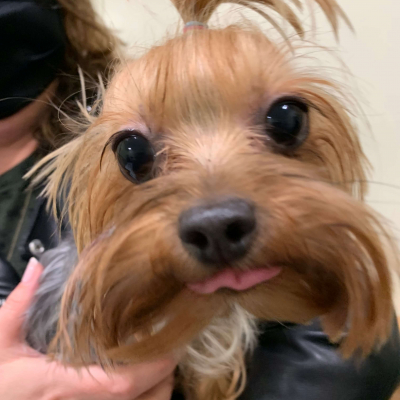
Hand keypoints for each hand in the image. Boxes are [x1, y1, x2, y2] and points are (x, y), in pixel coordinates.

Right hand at [0, 258, 176, 399]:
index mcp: (63, 385)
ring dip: (159, 386)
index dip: (155, 365)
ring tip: (158, 361)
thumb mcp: (1, 344)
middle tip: (168, 342)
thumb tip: (36, 266)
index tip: (171, 341)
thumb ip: (19, 304)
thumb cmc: (0, 386)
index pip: (122, 382)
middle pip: (146, 399)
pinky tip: (141, 381)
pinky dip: (148, 399)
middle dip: (165, 371)